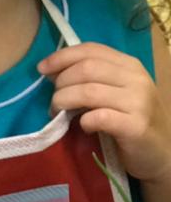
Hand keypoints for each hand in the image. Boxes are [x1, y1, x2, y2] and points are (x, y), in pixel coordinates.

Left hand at [39, 43, 170, 184]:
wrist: (161, 152)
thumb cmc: (131, 121)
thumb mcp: (116, 92)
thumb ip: (93, 79)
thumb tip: (53, 72)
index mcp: (130, 65)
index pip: (91, 50)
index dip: (62, 57)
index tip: (42, 69)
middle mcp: (136, 78)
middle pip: (86, 69)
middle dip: (61, 84)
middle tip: (54, 102)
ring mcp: (138, 102)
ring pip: (88, 92)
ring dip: (65, 102)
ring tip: (59, 114)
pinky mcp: (136, 126)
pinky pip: (99, 117)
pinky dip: (84, 121)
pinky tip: (83, 126)